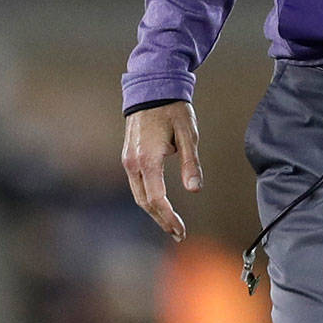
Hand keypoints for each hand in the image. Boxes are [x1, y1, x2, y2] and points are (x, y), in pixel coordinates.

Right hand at [121, 102, 202, 240]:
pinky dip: (148, 199)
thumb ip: (190, 163)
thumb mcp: (188, 135)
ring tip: (171, 225)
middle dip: (162, 220)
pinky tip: (160, 206)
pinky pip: (137, 185)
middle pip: (145, 201)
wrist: (150, 89)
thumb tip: (195, 189)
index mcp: (148, 159)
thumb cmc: (172, 109)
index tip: (180, 230)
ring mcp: (128, 160)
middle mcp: (133, 163)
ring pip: (139, 195)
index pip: (157, 198)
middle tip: (178, 234)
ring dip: (154, 212)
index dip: (169, 217)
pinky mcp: (128, 157)